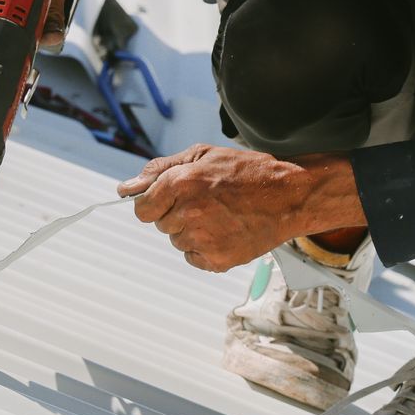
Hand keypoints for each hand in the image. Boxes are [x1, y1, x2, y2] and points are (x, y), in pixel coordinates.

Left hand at [118, 144, 359, 271]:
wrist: (288, 195)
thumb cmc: (246, 171)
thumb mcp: (201, 155)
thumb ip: (160, 170)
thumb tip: (126, 188)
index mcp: (180, 183)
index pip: (142, 209)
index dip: (154, 203)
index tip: (169, 200)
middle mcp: (188, 213)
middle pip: (160, 225)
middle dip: (175, 213)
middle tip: (206, 201)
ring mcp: (202, 239)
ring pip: (177, 241)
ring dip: (190, 231)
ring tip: (219, 215)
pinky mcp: (217, 260)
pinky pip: (193, 257)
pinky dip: (204, 248)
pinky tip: (225, 231)